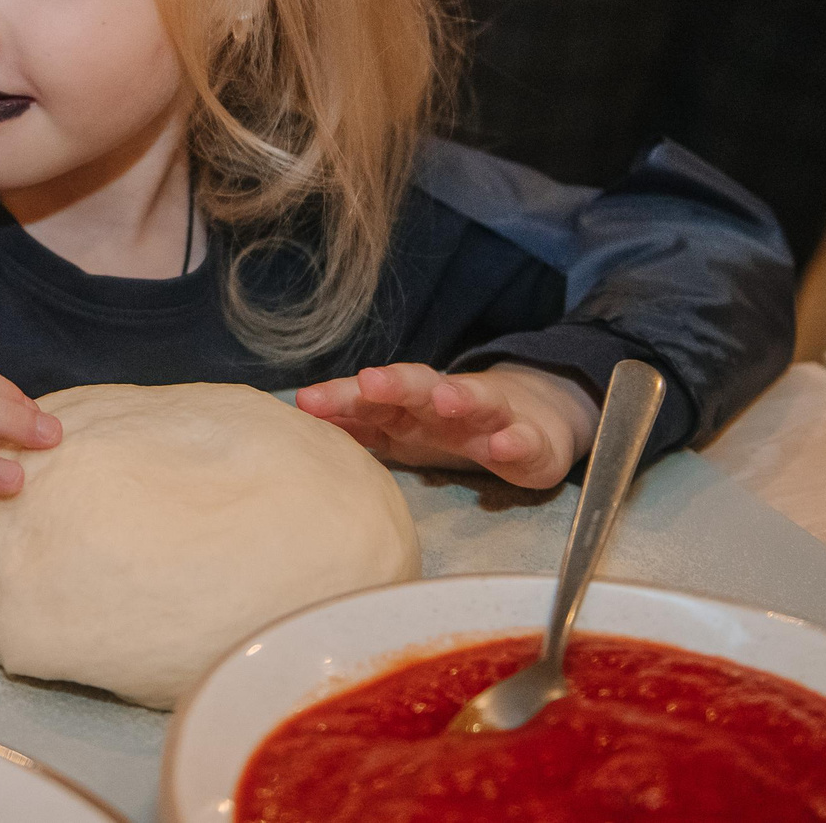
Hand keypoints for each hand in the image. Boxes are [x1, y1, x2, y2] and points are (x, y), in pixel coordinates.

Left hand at [296, 362, 599, 489]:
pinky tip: (505, 444)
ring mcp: (492, 419)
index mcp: (409, 407)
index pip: (370, 399)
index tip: (306, 402)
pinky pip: (524, 442)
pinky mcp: (532, 443)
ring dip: (460, 398)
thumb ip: (356, 425)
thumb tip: (294, 422)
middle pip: (418, 388)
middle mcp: (446, 405)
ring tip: (445, 398)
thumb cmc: (451, 426)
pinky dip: (515, 441)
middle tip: (369, 382)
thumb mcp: (402, 429)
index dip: (340, 400)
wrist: (532, 421)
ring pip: (476, 403)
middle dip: (393, 384)